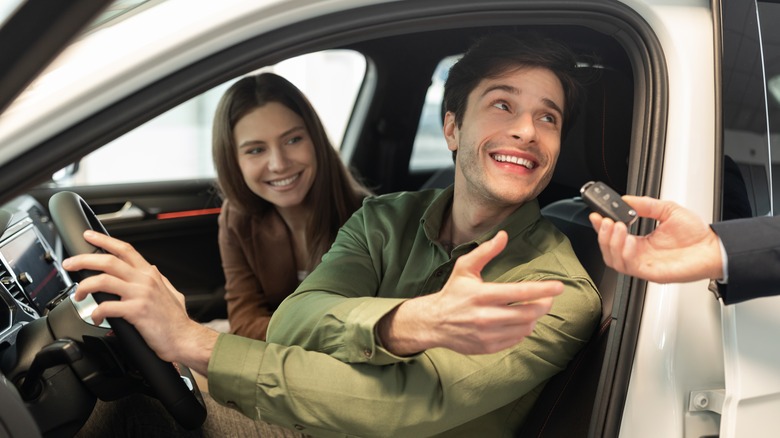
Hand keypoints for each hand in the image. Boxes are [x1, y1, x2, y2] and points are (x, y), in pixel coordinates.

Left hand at [62, 230, 217, 374]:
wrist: (184, 338)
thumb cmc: (176, 320)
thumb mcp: (171, 292)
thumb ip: (159, 279)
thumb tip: (152, 269)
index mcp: (150, 275)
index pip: (125, 250)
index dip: (104, 240)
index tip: (89, 236)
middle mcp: (145, 281)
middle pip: (109, 261)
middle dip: (84, 260)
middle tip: (69, 264)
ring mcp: (140, 295)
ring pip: (104, 281)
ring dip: (84, 286)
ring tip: (78, 295)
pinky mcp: (136, 312)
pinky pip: (107, 307)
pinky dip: (96, 312)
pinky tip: (95, 317)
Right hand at [378, 231, 562, 355]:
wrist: (434, 322)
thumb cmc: (453, 292)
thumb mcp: (465, 268)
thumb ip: (485, 251)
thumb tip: (504, 235)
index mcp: (482, 294)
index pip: (519, 292)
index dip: (543, 289)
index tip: (559, 287)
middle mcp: (485, 316)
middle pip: (528, 313)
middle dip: (544, 304)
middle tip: (548, 298)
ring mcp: (487, 334)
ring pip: (524, 328)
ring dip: (534, 318)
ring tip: (532, 309)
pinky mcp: (488, 347)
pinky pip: (516, 339)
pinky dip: (522, 330)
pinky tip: (518, 321)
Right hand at [588, 196, 723, 282]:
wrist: (714, 248)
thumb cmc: (697, 235)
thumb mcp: (668, 210)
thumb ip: (646, 205)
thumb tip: (627, 199)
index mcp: (642, 242)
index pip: (614, 236)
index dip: (602, 227)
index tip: (597, 215)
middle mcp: (640, 254)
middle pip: (608, 250)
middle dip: (602, 234)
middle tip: (606, 221)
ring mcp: (644, 264)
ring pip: (614, 260)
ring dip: (611, 243)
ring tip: (617, 227)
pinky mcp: (651, 273)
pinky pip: (629, 266)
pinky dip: (624, 253)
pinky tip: (628, 240)